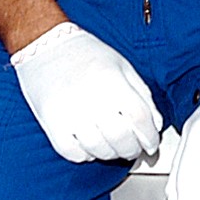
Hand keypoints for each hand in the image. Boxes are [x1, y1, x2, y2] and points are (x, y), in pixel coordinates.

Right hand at [7, 20, 162, 164]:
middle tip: (132, 149)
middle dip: (132, 150)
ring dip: (110, 154)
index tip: (150, 144)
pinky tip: (89, 146)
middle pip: (121, 138)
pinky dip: (85, 155)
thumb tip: (154, 126)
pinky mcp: (51, 122)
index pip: (140, 119)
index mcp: (112, 80)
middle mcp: (91, 97)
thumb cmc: (86, 55)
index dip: (150, 137)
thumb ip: (143, 95)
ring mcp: (69, 111)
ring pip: (98, 150)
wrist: (45, 44)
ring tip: (112, 146)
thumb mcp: (122, 66)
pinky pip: (72, 153)